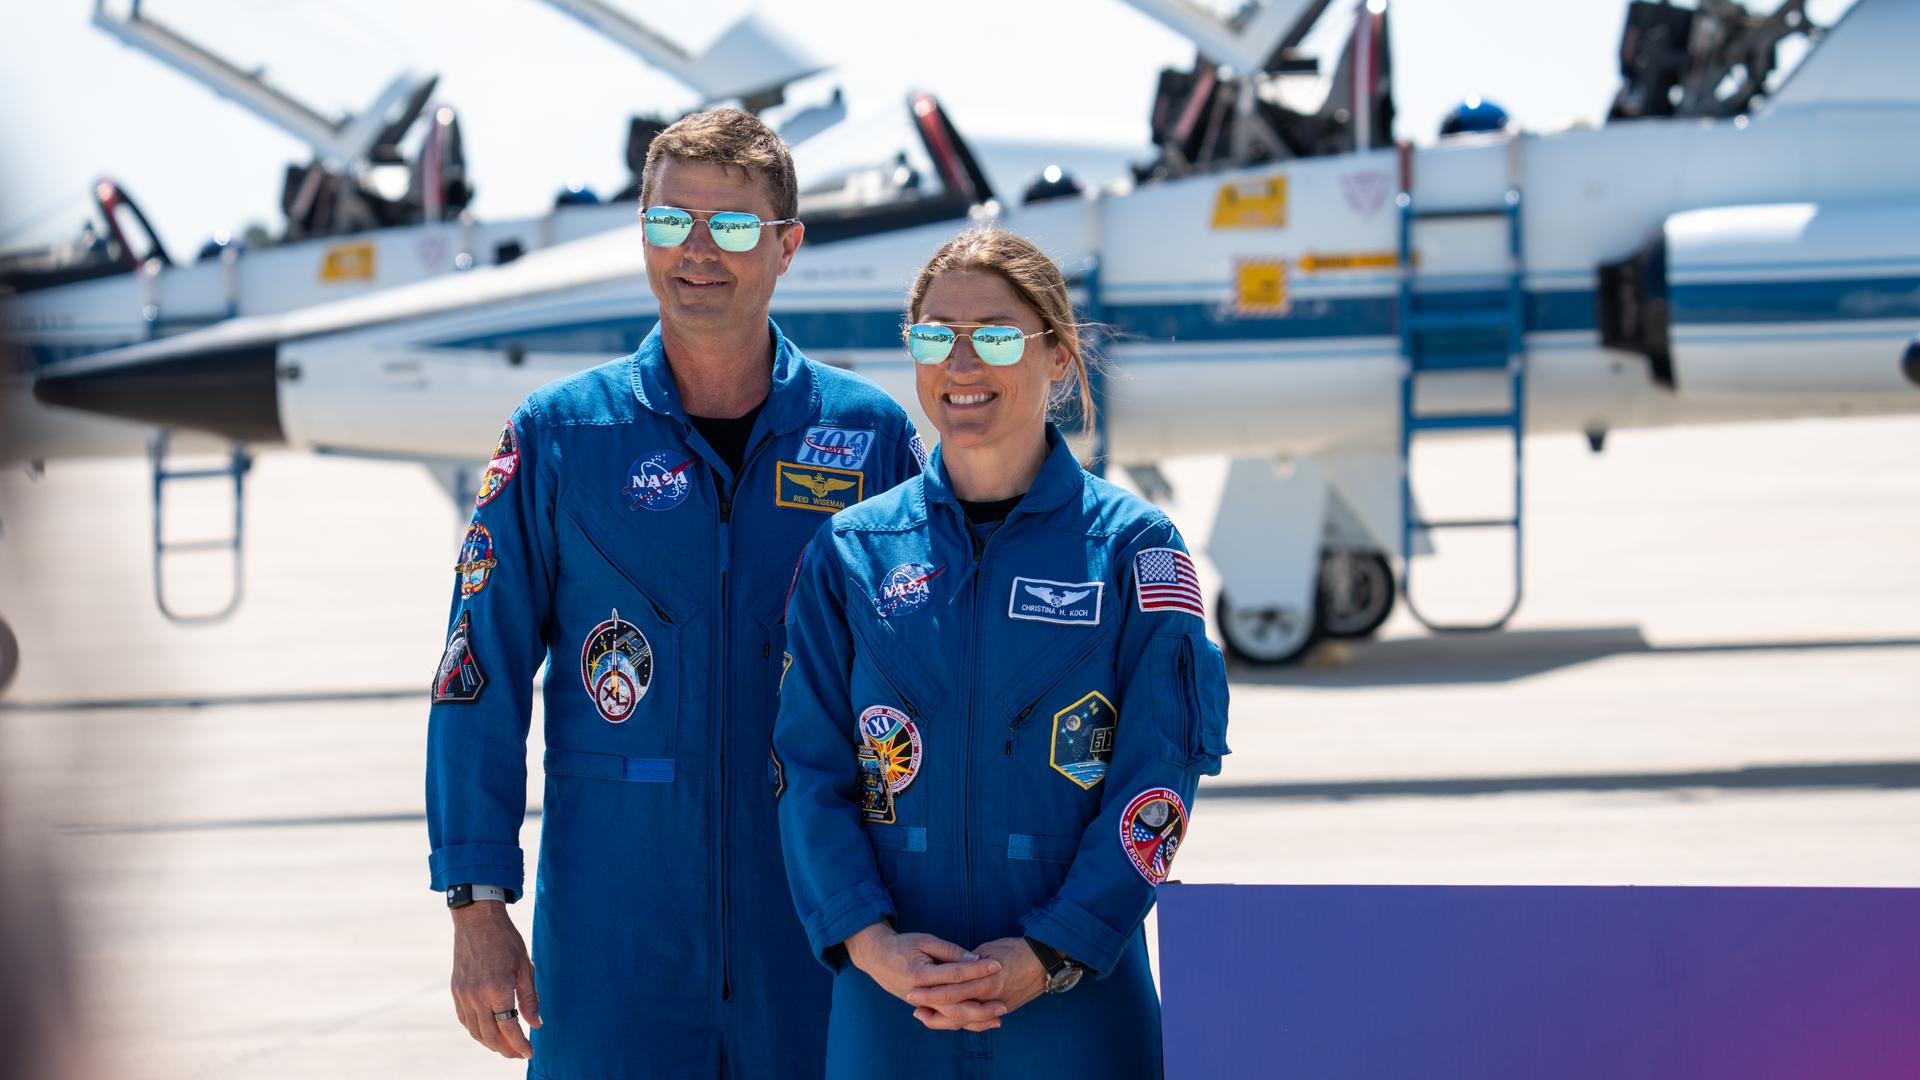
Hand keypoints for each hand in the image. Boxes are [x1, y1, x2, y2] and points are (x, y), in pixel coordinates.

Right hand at [450, 901, 540, 1058]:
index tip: (529, 1053)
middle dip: (506, 1049)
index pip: (509, 1029)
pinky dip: (477, 1031)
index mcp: (498, 990)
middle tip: (519, 1054)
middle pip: (491, 1036)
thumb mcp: (524, 967)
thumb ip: (529, 999)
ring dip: (491, 1044)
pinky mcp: (456, 992)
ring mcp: (464, 995)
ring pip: (476, 1032)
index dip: (520, 1044)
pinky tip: (488, 1032)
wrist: (477, 921)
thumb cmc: (506, 941)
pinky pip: (465, 1020)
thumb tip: (536, 1024)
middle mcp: (477, 996)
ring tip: (506, 1047)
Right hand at [843, 922, 1004, 1028]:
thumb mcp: (924, 940)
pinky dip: (963, 1021)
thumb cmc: (902, 945)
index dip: (977, 969)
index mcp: (920, 974)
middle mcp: (920, 994)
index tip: (997, 965)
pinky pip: (945, 1019)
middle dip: (981, 1005)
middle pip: (955, 1005)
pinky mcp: (922, 1008)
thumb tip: (973, 958)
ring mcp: (920, 1004)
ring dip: (975, 1019)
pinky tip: (979, 1020)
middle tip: (1003, 1003)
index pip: (955, 974)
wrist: (876, 957)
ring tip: (997, 1017)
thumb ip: (949, 951)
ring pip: (951, 1017)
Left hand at [907, 936, 1047, 1031]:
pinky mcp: (1002, 1010)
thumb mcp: (989, 948)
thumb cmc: (1017, 949)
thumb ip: (968, 961)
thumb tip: (951, 966)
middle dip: (931, 1006)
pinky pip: (978, 1022)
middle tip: (913, 1004)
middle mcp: (989, 995)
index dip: (930, 990)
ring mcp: (996, 1006)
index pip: (951, 987)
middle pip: (954, 1007)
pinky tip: (949, 1020)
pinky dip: (962, 1023)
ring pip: (964, 1020)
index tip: (913, 987)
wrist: (1045, 961)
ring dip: (943, 1019)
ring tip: (924, 1016)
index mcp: (984, 977)